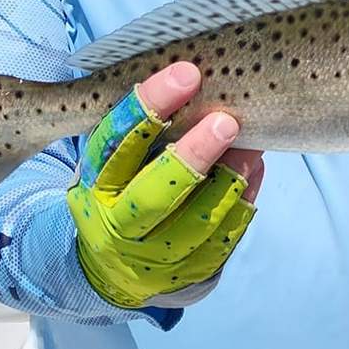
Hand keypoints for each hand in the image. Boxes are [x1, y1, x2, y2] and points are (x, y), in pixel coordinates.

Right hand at [66, 61, 262, 310]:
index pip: (115, 142)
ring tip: (253, 146)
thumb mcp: (116, 159)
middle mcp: (116, 223)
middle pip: (153, 192)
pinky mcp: (186, 274)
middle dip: (193, 154)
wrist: (115, 266)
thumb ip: (146, 127)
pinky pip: (221, 241)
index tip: (186, 73)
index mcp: (94, 183)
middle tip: (227, 121)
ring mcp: (151, 256)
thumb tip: (204, 79)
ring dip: (229, 181)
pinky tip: (254, 172)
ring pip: (195, 221)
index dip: (147, 107)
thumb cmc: (124, 188)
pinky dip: (241, 204)